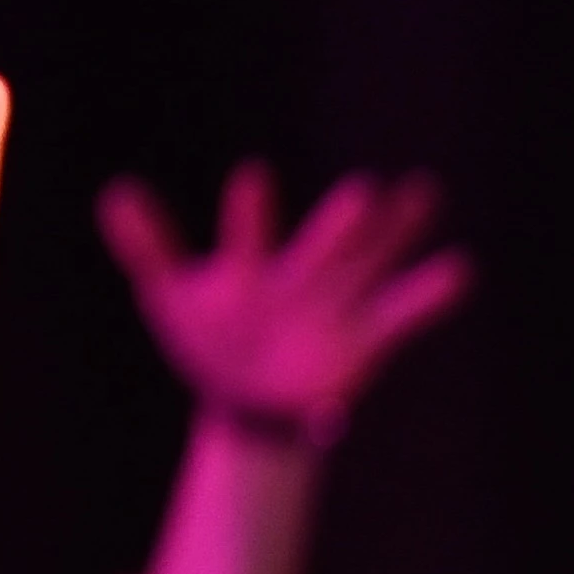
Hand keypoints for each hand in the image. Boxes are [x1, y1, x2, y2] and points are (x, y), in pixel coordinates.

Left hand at [99, 161, 472, 447]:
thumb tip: (114, 192)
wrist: (250, 393)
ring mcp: (338, 304)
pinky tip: (459, 270)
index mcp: (250, 267)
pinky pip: (403, 315)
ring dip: (398, 236)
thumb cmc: (207, 334)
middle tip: (363, 193)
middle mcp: (300, 275)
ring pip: (372, 266)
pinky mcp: (370, 339)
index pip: (248, 241)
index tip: (251, 180)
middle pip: (322, 248)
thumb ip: (148, 248)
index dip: (249, 216)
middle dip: (341, 228)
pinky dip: (428, 298)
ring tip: (423, 193)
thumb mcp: (171, 296)